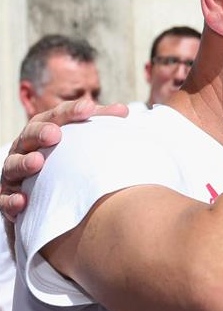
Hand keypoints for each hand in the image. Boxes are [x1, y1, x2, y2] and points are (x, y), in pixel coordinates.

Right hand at [1, 99, 127, 221]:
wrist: (45, 194)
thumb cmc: (67, 159)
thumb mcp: (82, 140)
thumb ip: (99, 123)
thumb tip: (122, 110)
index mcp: (44, 130)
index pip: (56, 116)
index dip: (71, 112)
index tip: (88, 108)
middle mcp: (26, 148)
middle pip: (29, 135)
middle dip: (40, 133)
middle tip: (54, 134)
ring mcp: (15, 173)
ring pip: (13, 166)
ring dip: (24, 164)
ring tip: (37, 162)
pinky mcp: (9, 198)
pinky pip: (4, 200)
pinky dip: (11, 201)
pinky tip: (23, 201)